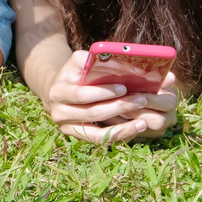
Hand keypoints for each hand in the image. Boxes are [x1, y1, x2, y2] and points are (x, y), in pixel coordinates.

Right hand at [45, 51, 178, 142]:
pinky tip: (136, 128)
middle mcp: (58, 111)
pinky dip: (119, 134)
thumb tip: (136, 69)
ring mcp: (67, 126)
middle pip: (92, 113)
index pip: (81, 94)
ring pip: (97, 132)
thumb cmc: (78, 72)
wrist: (62, 90)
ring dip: (123, 126)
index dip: (103, 92)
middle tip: (141, 100)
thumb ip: (103, 62)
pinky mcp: (77, 136)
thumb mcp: (83, 61)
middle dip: (119, 107)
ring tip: (143, 120)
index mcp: (58, 90)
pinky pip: (100, 140)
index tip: (124, 87)